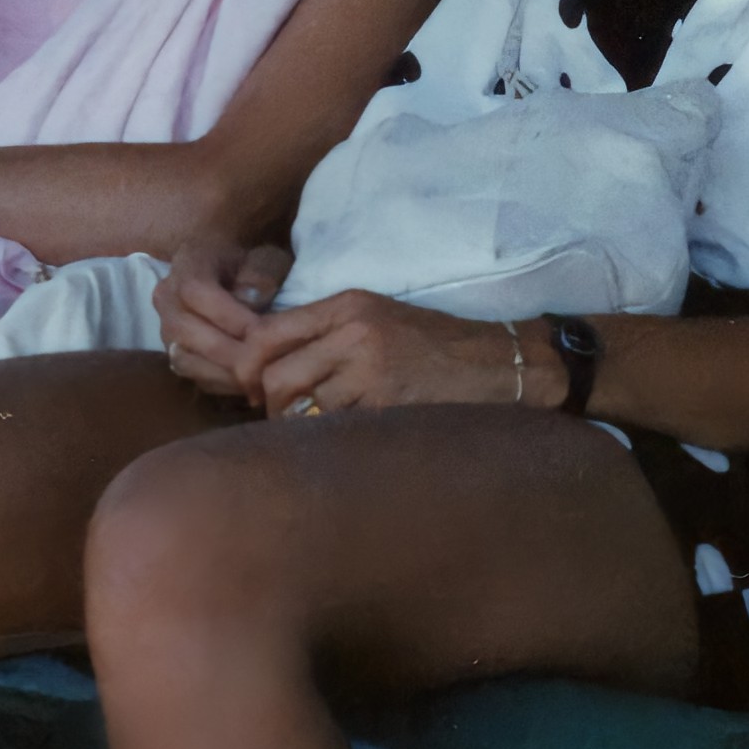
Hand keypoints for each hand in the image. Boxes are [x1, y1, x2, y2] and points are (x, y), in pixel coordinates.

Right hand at [155, 241, 290, 398]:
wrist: (237, 268)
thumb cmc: (256, 262)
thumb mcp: (268, 257)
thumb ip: (262, 274)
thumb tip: (250, 301)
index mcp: (188, 262)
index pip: (197, 291)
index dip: (226, 314)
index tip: (259, 329)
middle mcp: (167, 295)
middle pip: (185, 329)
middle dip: (226, 349)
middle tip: (263, 362)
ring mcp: (166, 326)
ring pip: (183, 357)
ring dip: (221, 370)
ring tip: (258, 376)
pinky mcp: (175, 351)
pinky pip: (191, 373)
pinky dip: (219, 382)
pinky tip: (249, 383)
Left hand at [233, 291, 542, 420]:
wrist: (501, 362)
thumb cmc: (437, 347)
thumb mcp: (379, 320)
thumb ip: (328, 336)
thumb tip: (270, 369)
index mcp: (346, 306)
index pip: (266, 334)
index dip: (247, 369)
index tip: (252, 391)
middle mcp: (353, 332)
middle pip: (273, 376)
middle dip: (269, 408)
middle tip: (284, 422)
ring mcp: (371, 368)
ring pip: (301, 409)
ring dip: (300, 430)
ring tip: (317, 436)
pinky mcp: (389, 403)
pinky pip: (336, 430)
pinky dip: (333, 441)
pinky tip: (348, 442)